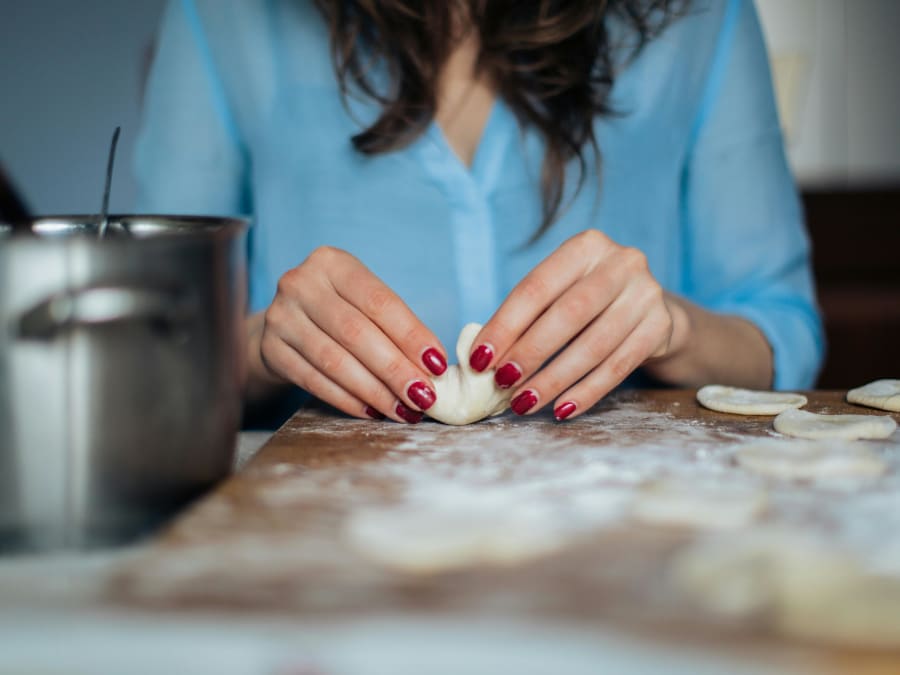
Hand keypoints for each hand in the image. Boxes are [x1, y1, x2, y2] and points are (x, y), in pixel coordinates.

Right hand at [253, 247, 448, 422]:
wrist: (286, 323)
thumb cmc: (340, 311)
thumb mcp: (363, 301)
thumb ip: (395, 326)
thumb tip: (433, 368)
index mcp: (332, 262)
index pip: (379, 302)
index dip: (411, 335)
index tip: (437, 365)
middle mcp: (301, 283)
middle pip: (356, 333)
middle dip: (395, 370)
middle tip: (424, 397)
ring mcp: (280, 316)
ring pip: (334, 361)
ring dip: (374, 391)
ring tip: (403, 410)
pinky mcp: (270, 349)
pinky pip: (314, 380)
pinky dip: (347, 399)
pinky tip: (371, 411)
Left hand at [469, 230, 689, 419]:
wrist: (650, 310)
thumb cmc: (587, 303)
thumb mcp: (560, 293)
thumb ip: (526, 316)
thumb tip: (482, 356)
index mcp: (586, 246)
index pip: (537, 287)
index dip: (505, 325)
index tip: (480, 359)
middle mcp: (621, 262)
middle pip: (568, 314)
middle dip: (530, 353)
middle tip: (503, 383)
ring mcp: (646, 294)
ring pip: (594, 345)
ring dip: (554, 379)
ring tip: (525, 403)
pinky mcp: (661, 327)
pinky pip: (617, 367)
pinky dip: (586, 392)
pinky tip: (562, 409)